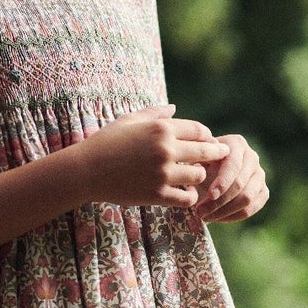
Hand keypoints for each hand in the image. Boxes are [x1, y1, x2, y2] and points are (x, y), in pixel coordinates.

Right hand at [79, 104, 229, 209]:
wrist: (86, 171)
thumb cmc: (106, 142)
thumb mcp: (129, 120)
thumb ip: (155, 113)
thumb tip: (175, 108)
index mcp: (161, 129)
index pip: (199, 130)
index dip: (208, 136)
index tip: (210, 141)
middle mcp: (166, 150)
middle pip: (206, 152)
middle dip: (215, 154)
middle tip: (221, 157)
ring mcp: (163, 174)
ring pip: (199, 176)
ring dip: (199, 176)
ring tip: (194, 176)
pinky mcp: (157, 195)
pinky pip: (187, 198)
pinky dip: (190, 196)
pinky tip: (185, 192)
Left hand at [190, 133, 268, 227]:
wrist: (208, 172)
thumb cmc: (199, 163)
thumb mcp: (196, 158)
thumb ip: (199, 157)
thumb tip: (202, 160)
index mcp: (236, 144)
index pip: (234, 165)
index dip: (223, 181)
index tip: (210, 195)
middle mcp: (252, 157)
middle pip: (240, 184)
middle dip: (220, 201)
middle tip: (200, 212)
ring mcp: (259, 175)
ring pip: (247, 198)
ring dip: (225, 211)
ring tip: (206, 216)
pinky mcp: (262, 191)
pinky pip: (252, 208)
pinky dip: (234, 216)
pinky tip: (217, 218)